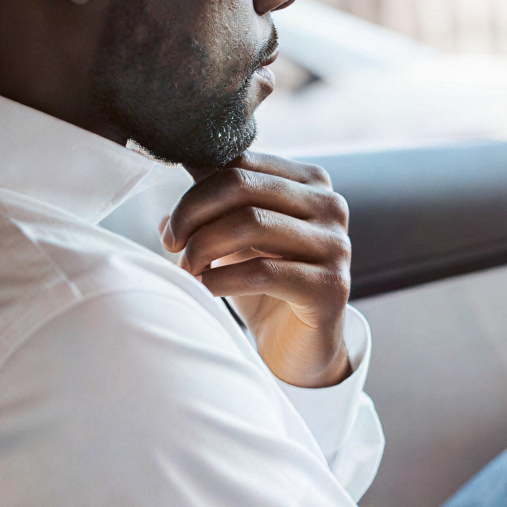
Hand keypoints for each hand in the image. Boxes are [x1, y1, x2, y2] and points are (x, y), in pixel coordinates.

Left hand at [161, 151, 352, 387]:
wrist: (298, 344)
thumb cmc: (266, 284)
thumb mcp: (237, 237)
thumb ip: (214, 204)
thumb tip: (176, 181)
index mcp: (310, 181)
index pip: (241, 161)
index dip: (196, 190)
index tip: (173, 225)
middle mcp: (330, 205)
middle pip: (242, 185)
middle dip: (193, 213)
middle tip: (171, 244)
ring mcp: (335, 244)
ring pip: (251, 223)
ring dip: (203, 247)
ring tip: (186, 269)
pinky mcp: (331, 286)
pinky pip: (263, 272)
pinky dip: (221, 278)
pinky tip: (203, 287)